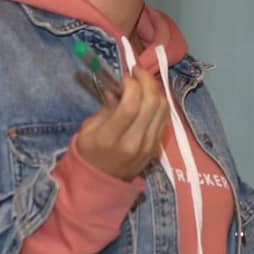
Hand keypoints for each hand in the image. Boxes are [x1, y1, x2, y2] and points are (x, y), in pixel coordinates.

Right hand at [74, 62, 168, 179]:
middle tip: (137, 72)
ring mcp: (148, 146)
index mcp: (110, 138)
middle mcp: (133, 143)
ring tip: (143, 82)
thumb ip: (106, 108)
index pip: (130, 105)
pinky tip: (149, 96)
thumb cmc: (90, 152)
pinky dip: (159, 102)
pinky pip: (164, 118)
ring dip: (155, 89)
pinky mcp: (157, 146)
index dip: (132, 85)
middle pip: (152, 104)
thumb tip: (118, 89)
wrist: (102, 181)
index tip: (125, 77)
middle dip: (147, 81)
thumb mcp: (88, 129)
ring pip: (163, 109)